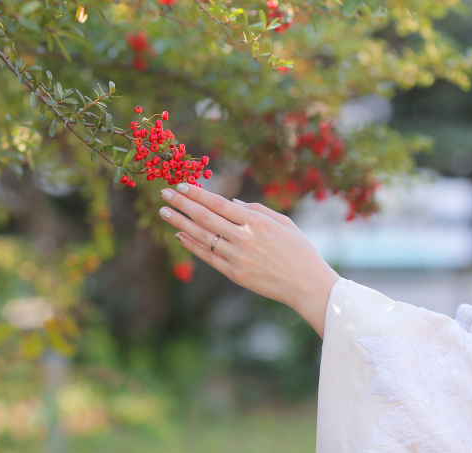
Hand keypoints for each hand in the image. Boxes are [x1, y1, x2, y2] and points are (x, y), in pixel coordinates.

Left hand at [158, 183, 338, 337]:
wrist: (308, 285)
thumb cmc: (300, 251)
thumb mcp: (284, 222)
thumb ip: (257, 209)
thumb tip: (232, 203)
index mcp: (257, 222)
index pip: (219, 203)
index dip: (198, 193)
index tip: (181, 185)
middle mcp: (244, 238)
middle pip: (205, 217)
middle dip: (182, 203)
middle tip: (164, 193)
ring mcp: (237, 257)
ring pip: (202, 236)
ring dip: (179, 223)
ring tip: (163, 212)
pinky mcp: (234, 274)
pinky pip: (208, 257)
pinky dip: (192, 245)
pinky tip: (179, 236)